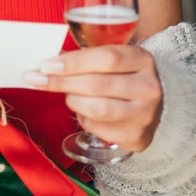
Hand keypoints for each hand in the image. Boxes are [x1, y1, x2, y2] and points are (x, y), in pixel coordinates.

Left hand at [24, 45, 162, 151]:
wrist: (157, 108)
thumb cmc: (126, 78)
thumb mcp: (117, 60)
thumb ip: (89, 58)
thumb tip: (50, 62)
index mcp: (143, 61)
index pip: (106, 58)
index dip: (73, 62)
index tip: (47, 64)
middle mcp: (148, 88)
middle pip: (97, 85)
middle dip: (62, 82)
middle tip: (38, 79)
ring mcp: (144, 115)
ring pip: (95, 109)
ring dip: (72, 100)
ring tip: (67, 95)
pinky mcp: (135, 137)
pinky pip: (97, 127)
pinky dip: (82, 118)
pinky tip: (84, 111)